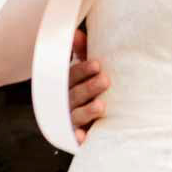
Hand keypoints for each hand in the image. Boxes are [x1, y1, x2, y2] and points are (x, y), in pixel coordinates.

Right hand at [67, 27, 109, 144]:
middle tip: (105, 80)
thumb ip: (82, 52)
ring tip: (100, 106)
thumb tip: (75, 32)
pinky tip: (82, 136)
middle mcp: (66, 102)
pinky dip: (77, 138)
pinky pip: (75, 138)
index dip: (82, 71)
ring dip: (87, 111)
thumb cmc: (90, 87)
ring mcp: (71, 120)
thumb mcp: (86, 70)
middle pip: (74, 95)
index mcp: (68, 84)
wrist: (93, 119)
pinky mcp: (77, 136)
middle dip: (88, 88)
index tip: (97, 65)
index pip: (72, 76)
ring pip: (76, 115)